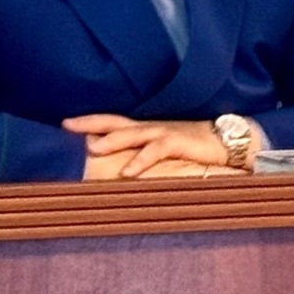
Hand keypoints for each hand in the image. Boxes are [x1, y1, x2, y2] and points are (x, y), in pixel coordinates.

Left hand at [66, 115, 231, 178]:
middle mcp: (151, 127)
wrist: (227, 140)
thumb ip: (143, 155)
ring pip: (133, 134)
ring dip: (112, 141)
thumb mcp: (165, 150)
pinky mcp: (179, 142)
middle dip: (91, 123)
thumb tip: (119, 168)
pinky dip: (141, 160)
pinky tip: (128, 172)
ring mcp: (164, 132)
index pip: (112, 121)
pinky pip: (156, 150)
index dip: (90, 121)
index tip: (66, 123)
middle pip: (116, 122)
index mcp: (146, 129)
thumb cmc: (194, 147)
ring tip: (93, 148)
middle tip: (67, 124)